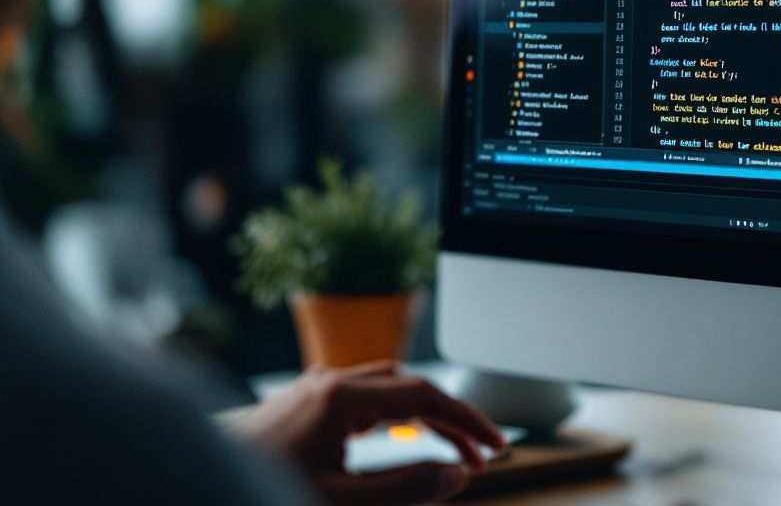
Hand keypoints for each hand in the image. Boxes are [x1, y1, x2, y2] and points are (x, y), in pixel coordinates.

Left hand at [229, 361, 505, 504]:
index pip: (425, 396)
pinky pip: (361, 396)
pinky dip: (391, 415)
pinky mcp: (301, 402)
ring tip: (445, 451)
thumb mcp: (337, 500)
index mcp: (341, 398)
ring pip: (387, 388)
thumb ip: (402, 489)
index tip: (495, 445)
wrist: (189, 483)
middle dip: (449, 420)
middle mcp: (329, 382)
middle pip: (410, 388)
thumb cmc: (258, 489)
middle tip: (480, 456)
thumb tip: (454, 474)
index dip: (467, 421)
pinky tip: (392, 442)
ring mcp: (312, 388)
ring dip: (421, 415)